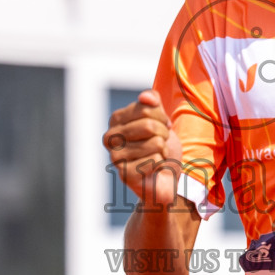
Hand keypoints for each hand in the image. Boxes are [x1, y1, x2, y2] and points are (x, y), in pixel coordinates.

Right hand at [103, 89, 183, 206]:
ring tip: (156, 156)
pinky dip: (161, 164)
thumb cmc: (160, 147)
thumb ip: (153, 103)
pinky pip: (155, 160)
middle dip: (164, 135)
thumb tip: (145, 96)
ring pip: (156, 143)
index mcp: (115, 120)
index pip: (145, 108)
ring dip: (163, 151)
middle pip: (149, 125)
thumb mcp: (160, 119)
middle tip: (161, 144)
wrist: (164, 178)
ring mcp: (115, 157)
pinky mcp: (124, 174)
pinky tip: (153, 170)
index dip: (161, 118)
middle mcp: (110, 137)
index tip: (161, 127)